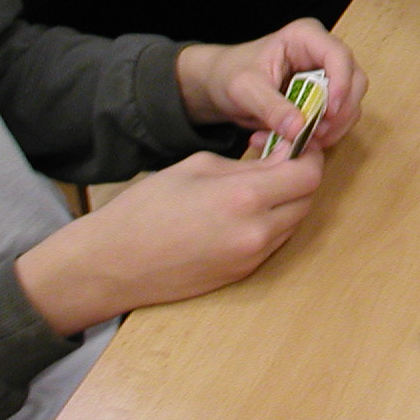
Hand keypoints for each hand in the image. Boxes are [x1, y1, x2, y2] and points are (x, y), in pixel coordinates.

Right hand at [16, 150, 323, 335]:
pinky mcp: (243, 275)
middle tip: (280, 161)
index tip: (297, 144)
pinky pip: (275, 243)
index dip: (308, 154)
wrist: (112, 264)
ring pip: (295, 222)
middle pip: (308, 199)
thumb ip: (247, 163)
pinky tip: (246, 211)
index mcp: (245, 197)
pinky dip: (272, 223)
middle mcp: (256, 232)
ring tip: (260, 186)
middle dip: (300, 177)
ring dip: (288, 202)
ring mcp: (251, 258)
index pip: (308, 174)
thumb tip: (279, 156)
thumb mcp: (198, 167)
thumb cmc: (147, 208)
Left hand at [175, 18, 366, 149]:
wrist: (221, 85)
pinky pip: (337, 121)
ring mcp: (328, 77)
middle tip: (314, 134)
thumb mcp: (244, 89)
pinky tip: (294, 142)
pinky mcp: (325, 99)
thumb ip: (271, 107)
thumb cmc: (230, 74)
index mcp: (306, 37)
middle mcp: (323, 54)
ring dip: (331, 129)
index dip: (341, 84)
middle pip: (354, 81)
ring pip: (350, 105)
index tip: (328, 113)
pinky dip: (322, 137)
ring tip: (297, 142)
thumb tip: (299, 128)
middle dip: (338, 112)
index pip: (339, 56)